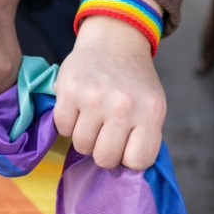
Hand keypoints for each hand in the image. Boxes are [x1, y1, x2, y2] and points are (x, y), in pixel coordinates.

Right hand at [53, 0, 166, 169]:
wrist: (113, 41)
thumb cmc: (133, 81)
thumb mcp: (152, 106)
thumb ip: (144, 136)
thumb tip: (125, 172)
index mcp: (150, 112)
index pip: (138, 162)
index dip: (128, 157)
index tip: (126, 144)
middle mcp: (123, 106)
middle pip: (105, 159)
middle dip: (103, 151)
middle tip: (105, 132)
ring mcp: (94, 98)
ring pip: (81, 146)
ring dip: (85, 137)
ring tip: (92, 118)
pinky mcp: (69, 90)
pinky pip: (61, 128)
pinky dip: (67, 123)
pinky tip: (77, 108)